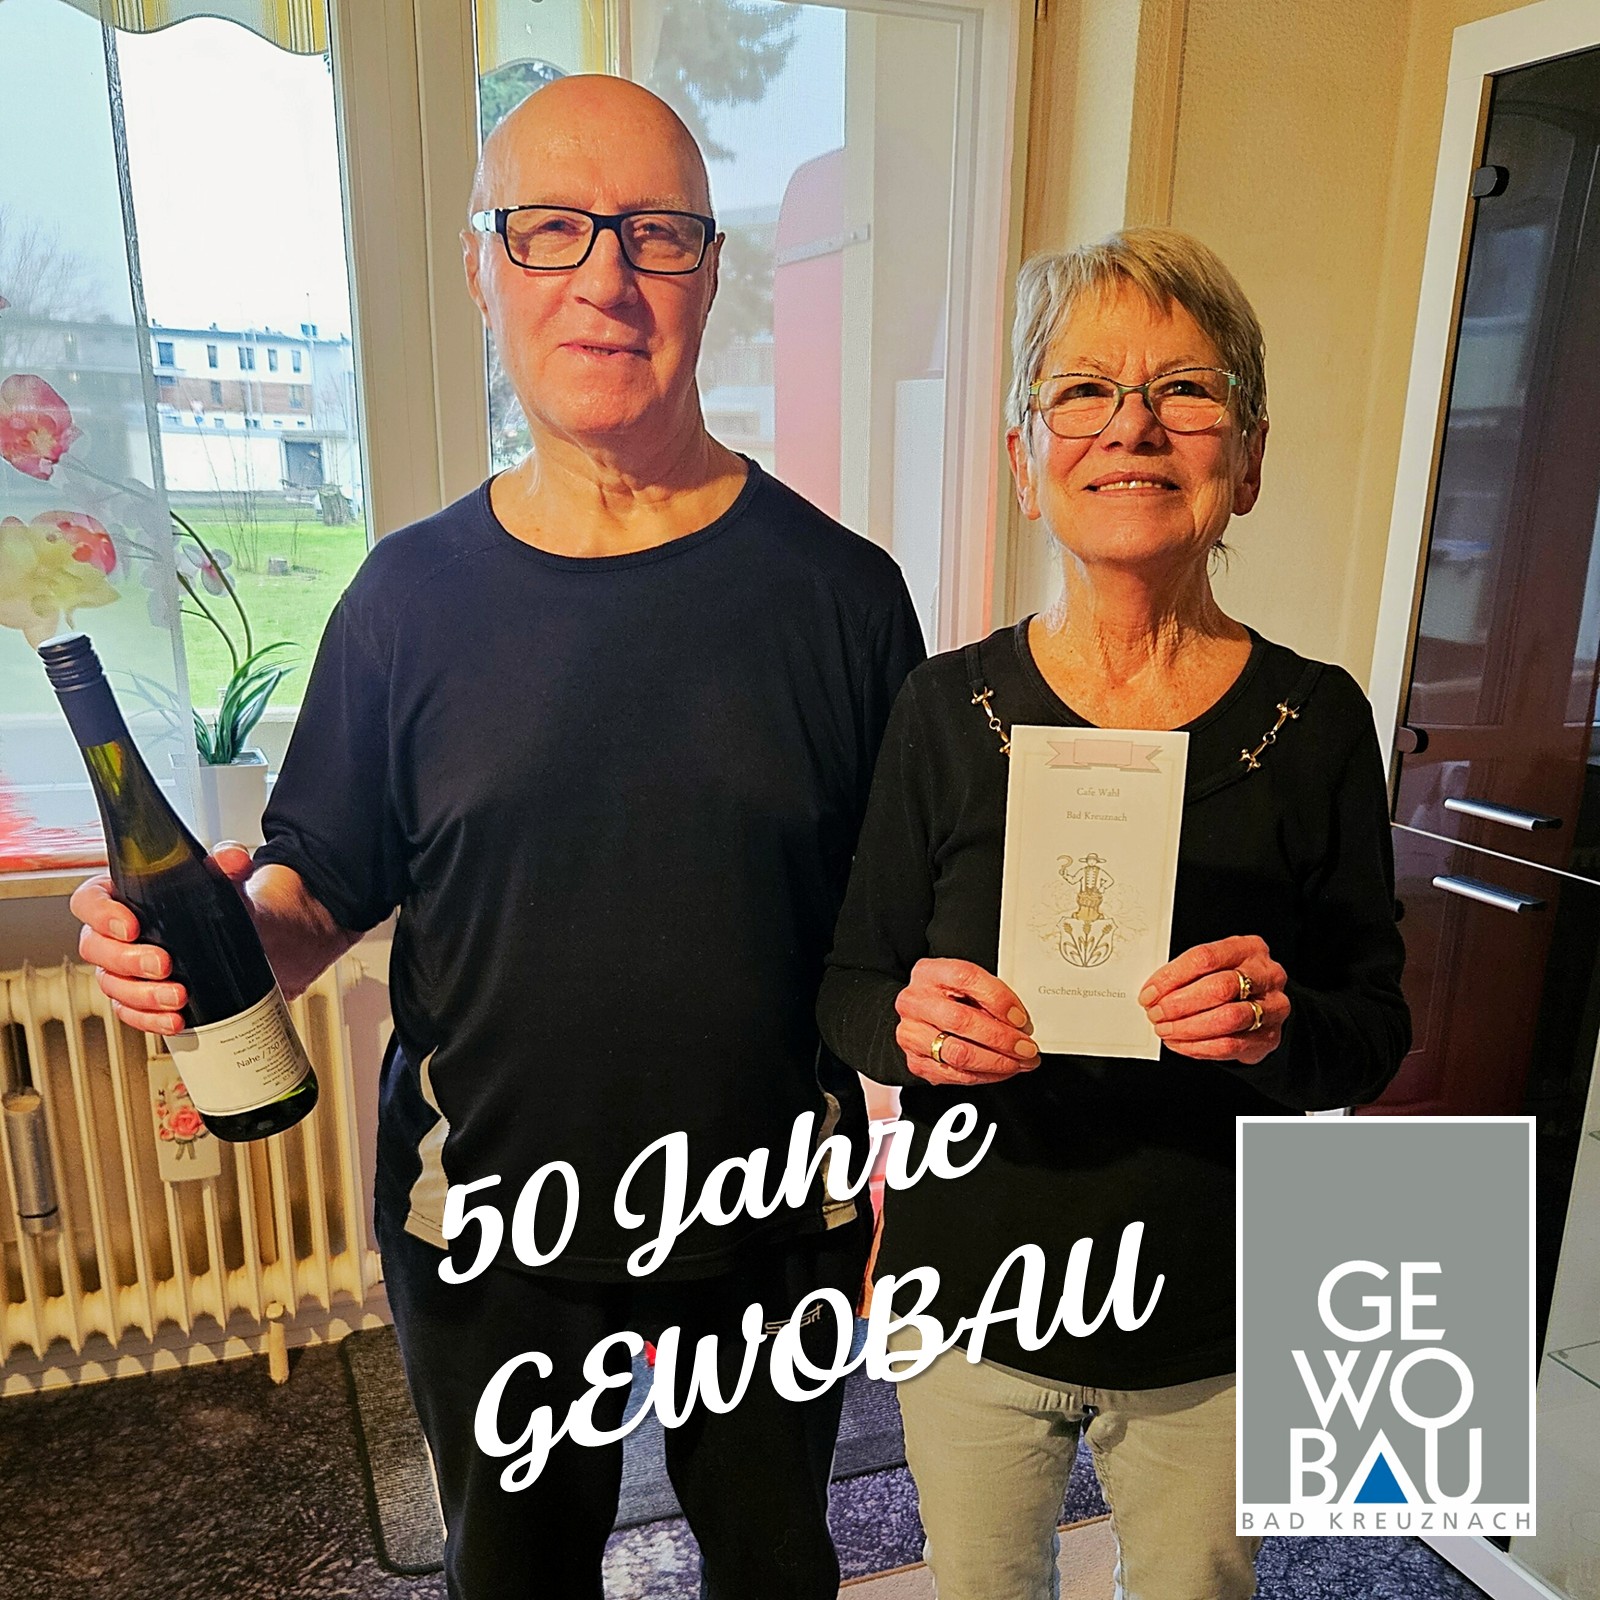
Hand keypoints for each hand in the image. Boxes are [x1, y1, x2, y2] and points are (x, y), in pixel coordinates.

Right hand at [70, 842, 255, 1035]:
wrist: (249, 935)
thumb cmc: (219, 901)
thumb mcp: (225, 877)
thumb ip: (227, 861)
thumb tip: (232, 859)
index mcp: (121, 896)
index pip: (89, 901)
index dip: (101, 914)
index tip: (130, 926)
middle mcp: (113, 934)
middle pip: (95, 948)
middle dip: (128, 960)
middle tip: (164, 964)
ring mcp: (122, 969)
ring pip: (112, 985)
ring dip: (143, 995)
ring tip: (179, 996)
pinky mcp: (138, 998)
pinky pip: (131, 1013)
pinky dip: (151, 1020)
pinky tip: (175, 1019)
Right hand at [894, 957, 1038, 1086]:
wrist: (917, 1015)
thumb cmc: (946, 997)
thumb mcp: (965, 984)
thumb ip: (988, 995)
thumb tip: (1019, 1023)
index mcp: (930, 973)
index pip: (966, 979)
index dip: (998, 1000)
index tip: (1021, 1018)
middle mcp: (916, 1002)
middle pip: (961, 1021)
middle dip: (1002, 1038)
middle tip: (1026, 1047)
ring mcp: (911, 1033)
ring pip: (958, 1053)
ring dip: (996, 1062)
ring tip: (1019, 1062)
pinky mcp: (915, 1061)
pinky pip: (955, 1075)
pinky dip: (984, 1076)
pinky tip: (1001, 1071)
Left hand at [1138, 935, 1287, 1064]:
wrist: (1263, 1006)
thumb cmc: (1229, 981)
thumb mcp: (1213, 966)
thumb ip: (1187, 973)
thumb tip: (1153, 993)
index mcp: (1247, 948)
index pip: (1205, 958)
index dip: (1172, 977)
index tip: (1150, 993)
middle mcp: (1266, 975)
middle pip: (1218, 988)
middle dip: (1179, 1004)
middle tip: (1156, 1013)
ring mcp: (1272, 1007)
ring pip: (1227, 1019)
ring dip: (1188, 1028)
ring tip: (1166, 1030)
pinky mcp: (1268, 1037)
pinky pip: (1230, 1045)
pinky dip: (1198, 1047)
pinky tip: (1180, 1043)